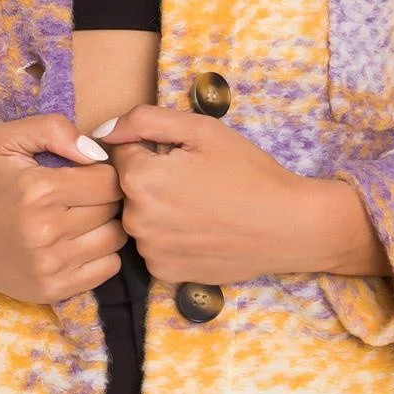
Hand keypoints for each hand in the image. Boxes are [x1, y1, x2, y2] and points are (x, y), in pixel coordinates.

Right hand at [0, 113, 127, 304]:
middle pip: (112, 209)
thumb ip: (53, 129)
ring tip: (85, 221)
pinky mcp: (53, 289)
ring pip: (115, 239)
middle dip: (104, 200)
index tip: (86, 177)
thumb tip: (96, 153)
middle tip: (84, 199)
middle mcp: (45, 230)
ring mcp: (50, 264)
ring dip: (106, 227)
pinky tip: (80, 244)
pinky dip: (101, 255)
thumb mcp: (8, 140)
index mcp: (39, 190)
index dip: (101, 174)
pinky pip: (108, 268)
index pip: (107, 181)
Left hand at [88, 105, 386, 282]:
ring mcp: (149, 251)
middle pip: (128, 188)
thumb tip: (105, 129)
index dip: (152, 149)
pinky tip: (202, 230)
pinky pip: (155, 246)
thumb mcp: (202, 130)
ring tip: (203, 206)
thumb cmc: (249, 173)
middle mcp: (135, 219)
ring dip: (160, 209)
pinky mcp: (164, 273)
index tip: (183, 157)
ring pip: (141, 218)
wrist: (289, 227)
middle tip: (198, 181)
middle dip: (154, 179)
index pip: (122, 152)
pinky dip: (171, 237)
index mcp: (139, 179)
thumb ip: (146, 121)